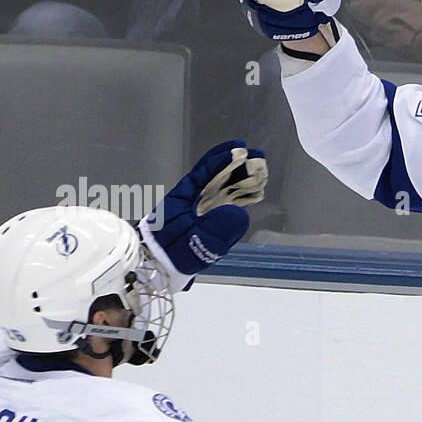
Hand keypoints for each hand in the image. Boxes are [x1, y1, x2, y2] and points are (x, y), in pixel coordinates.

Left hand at [139, 140, 265, 289]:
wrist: (162, 271)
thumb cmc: (174, 254)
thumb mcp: (193, 243)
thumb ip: (215, 229)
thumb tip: (239, 212)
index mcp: (183, 198)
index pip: (204, 174)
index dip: (221, 161)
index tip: (239, 151)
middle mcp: (194, 200)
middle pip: (216, 178)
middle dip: (236, 166)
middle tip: (257, 156)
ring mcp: (203, 211)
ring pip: (223, 190)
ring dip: (240, 179)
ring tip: (260, 170)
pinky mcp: (210, 223)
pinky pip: (226, 205)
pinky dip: (239, 197)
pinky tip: (252, 193)